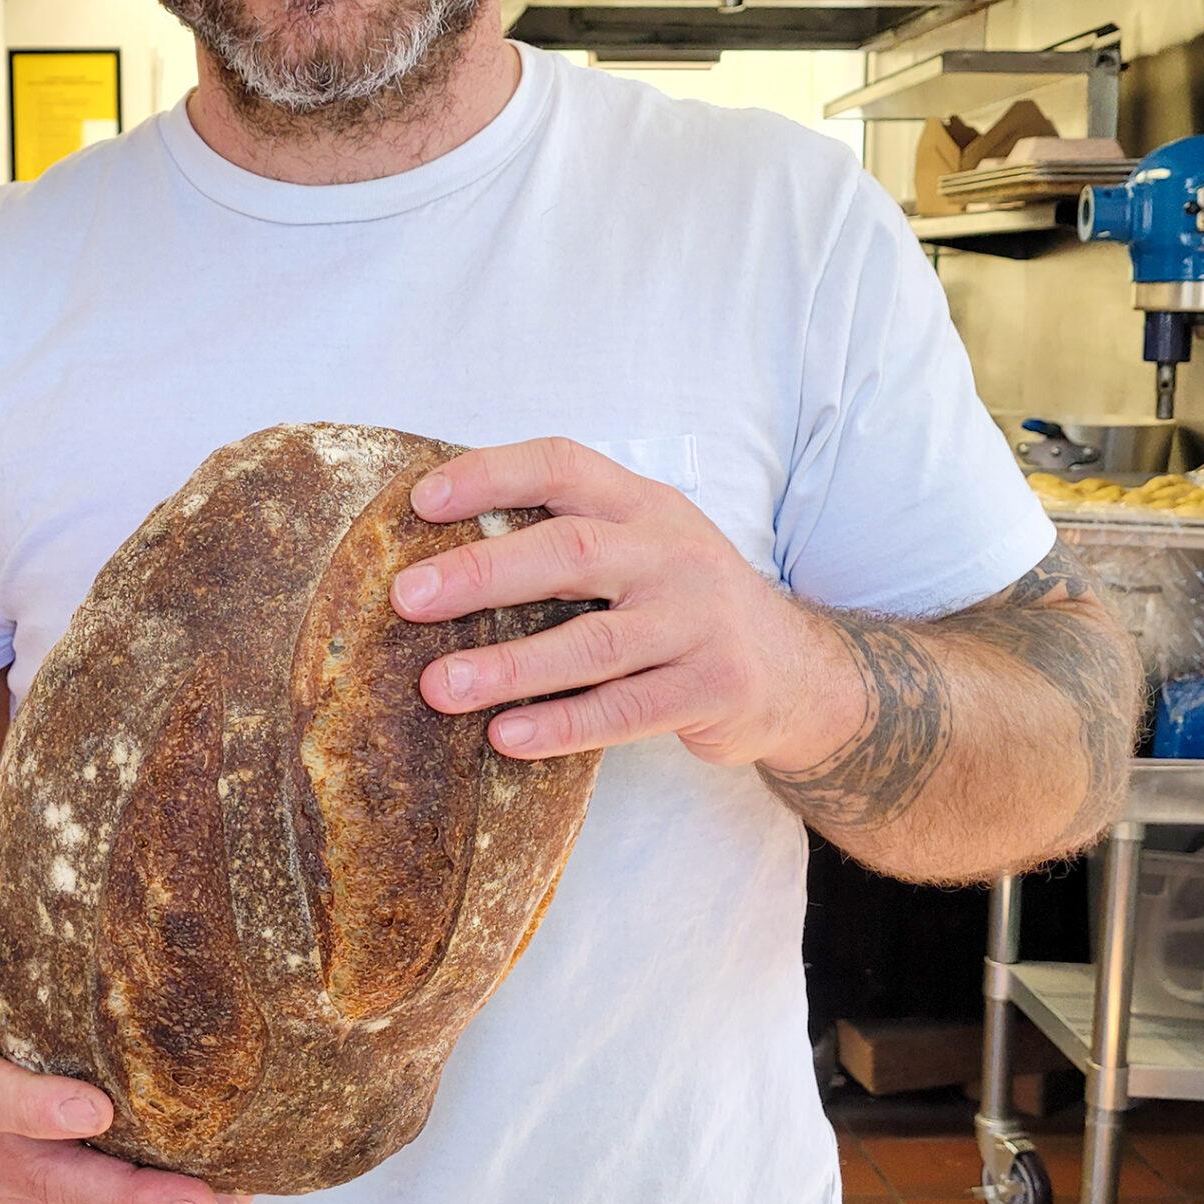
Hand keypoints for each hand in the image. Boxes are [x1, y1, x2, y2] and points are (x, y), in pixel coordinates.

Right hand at [0, 945, 250, 1203]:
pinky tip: (208, 1195)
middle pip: (52, 1178)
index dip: (41, 1107)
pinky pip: (79, 1200)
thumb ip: (39, 972)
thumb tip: (126, 926)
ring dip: (154, 1203)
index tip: (97, 1108)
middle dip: (130, 1195)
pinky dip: (139, 1197)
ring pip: (76, 1198)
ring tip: (230, 1198)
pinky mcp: (13, 1196)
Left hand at [391, 437, 864, 768]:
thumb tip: (438, 552)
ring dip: (508, 666)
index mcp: (643, 506)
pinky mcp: (712, 689)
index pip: (562, 466)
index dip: (490, 475)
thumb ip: (568, 537)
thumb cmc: (683, 604)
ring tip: (439, 687)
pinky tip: (506, 737)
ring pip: (591, 642)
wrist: (795, 671)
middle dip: (482, 573)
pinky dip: (562, 725)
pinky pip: (625, 710)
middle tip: (407, 598)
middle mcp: (672, 554)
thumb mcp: (643, 546)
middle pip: (569, 552)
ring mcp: (696, 622)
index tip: (420, 501)